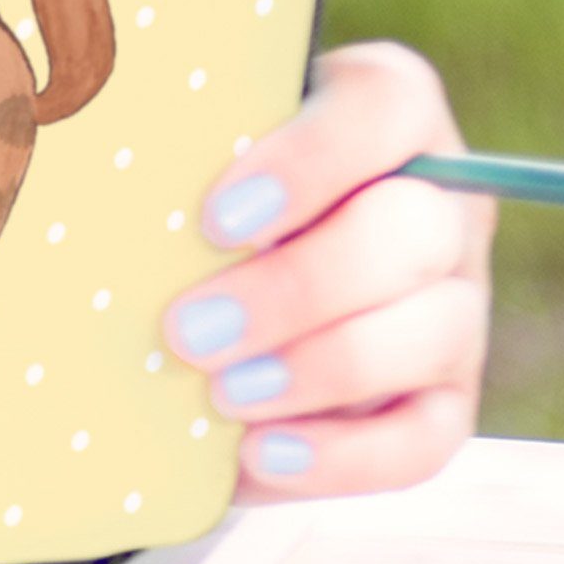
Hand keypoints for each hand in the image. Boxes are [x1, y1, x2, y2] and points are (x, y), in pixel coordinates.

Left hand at [163, 42, 493, 499]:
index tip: (216, 220)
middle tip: (190, 329)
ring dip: (317, 370)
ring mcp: (455, 305)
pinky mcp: (447, 397)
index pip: (384, 108)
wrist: (221, 263)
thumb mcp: (200, 143)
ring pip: (426, 335)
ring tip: (220, 393)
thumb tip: (108, 182)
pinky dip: (343, 455)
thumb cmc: (201, 181)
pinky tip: (260, 455)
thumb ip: (185, 144)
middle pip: (410, 235)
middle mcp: (443, 205)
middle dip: (295, 290)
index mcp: (390, 110)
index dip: (308, 164)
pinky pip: (425, 439)